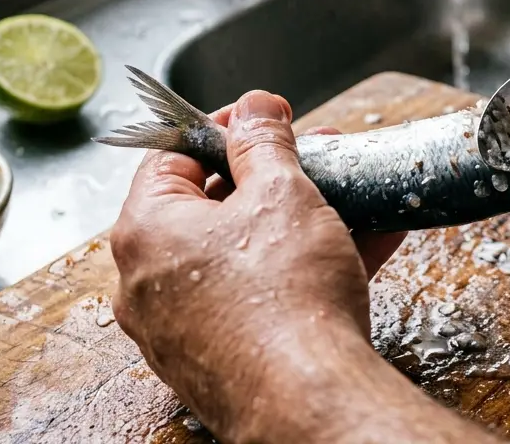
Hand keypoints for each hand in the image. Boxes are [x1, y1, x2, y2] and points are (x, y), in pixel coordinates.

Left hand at [109, 90, 405, 442]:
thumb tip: (254, 108)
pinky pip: (259, 295)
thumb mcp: (283, 193)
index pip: (172, 155)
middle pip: (209, 206)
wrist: (311, 402)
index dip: (224, 127)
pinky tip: (364, 244)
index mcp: (146, 231)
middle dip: (271, 176)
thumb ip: (264, 142)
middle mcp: (150, 283)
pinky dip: (301, 266)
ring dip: (297, 220)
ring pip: (242, 253)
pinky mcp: (221, 358)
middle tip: (314, 158)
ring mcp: (184, 327)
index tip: (265, 119)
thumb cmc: (287, 298)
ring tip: (350, 197)